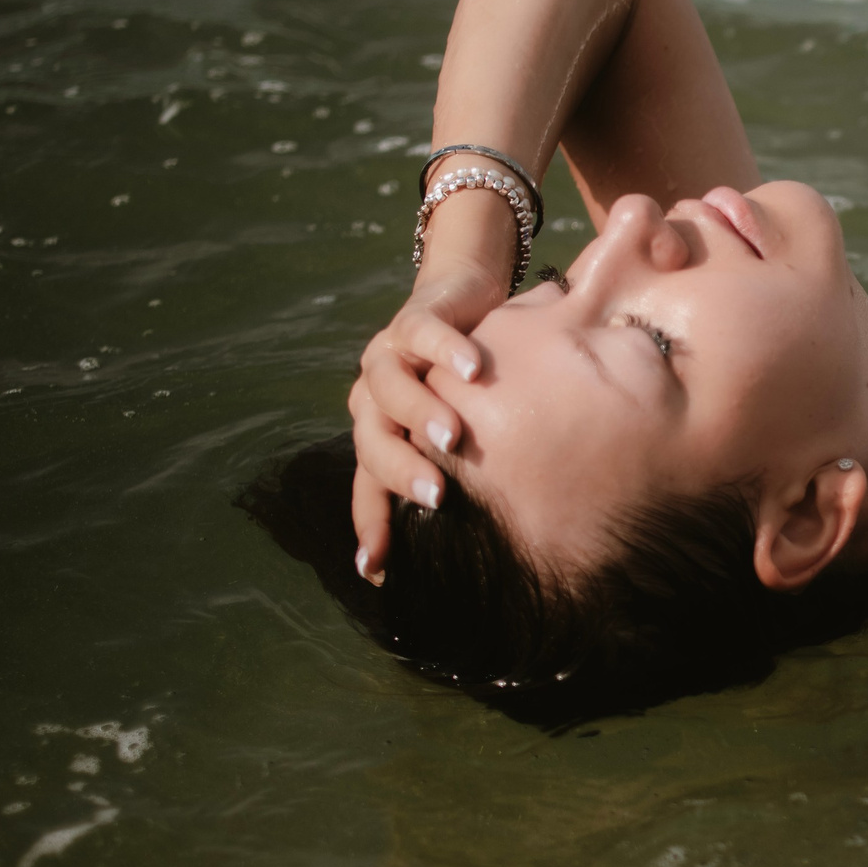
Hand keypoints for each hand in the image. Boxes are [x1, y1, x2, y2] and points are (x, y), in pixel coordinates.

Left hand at [348, 202, 511, 582]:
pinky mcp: (416, 315)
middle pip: (372, 440)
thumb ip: (464, 464)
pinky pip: (425, 334)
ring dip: (420, 413)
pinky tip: (474, 370)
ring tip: (453, 437)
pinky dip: (447, 353)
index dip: (371, 524)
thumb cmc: (473, 378)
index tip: (378, 568)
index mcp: (382, 430)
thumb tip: (498, 529)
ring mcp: (391, 353)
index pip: (368, 484)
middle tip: (438, 498)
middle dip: (401, 472)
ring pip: (390, 387)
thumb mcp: (467, 424)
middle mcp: (375, 396)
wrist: (467, 297)